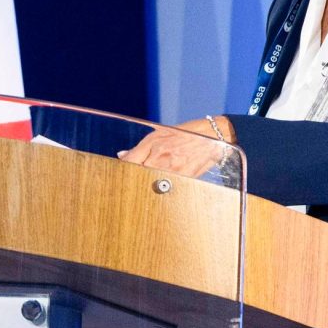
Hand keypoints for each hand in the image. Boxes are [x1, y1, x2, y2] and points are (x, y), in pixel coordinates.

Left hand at [117, 118, 236, 180]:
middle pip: (137, 175)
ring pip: (151, 184)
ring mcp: (173, 168)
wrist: (213, 136)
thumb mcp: (161, 133)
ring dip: (145, 187)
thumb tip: (122, 156)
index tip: (113, 180)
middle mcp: (161, 156)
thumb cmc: (186, 133)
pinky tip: (160, 191)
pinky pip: (168, 188)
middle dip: (130, 182)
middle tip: (122, 191)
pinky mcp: (184, 177)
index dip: (119, 171)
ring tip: (141, 194)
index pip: (129, 163)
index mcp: (152, 144)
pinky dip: (162, 190)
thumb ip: (140, 147)